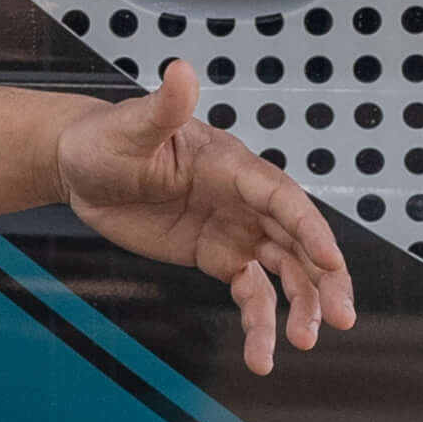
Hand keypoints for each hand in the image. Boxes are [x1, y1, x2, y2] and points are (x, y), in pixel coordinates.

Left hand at [55, 63, 355, 374]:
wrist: (81, 168)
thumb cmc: (107, 139)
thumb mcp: (132, 126)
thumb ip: (163, 107)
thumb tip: (179, 71)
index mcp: (234, 167)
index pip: (283, 198)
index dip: (309, 228)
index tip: (330, 261)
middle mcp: (245, 200)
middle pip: (299, 241)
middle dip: (323, 279)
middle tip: (341, 319)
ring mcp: (236, 230)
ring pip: (282, 273)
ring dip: (297, 307)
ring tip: (300, 343)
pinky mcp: (217, 256)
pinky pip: (249, 291)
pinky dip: (260, 320)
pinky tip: (262, 350)